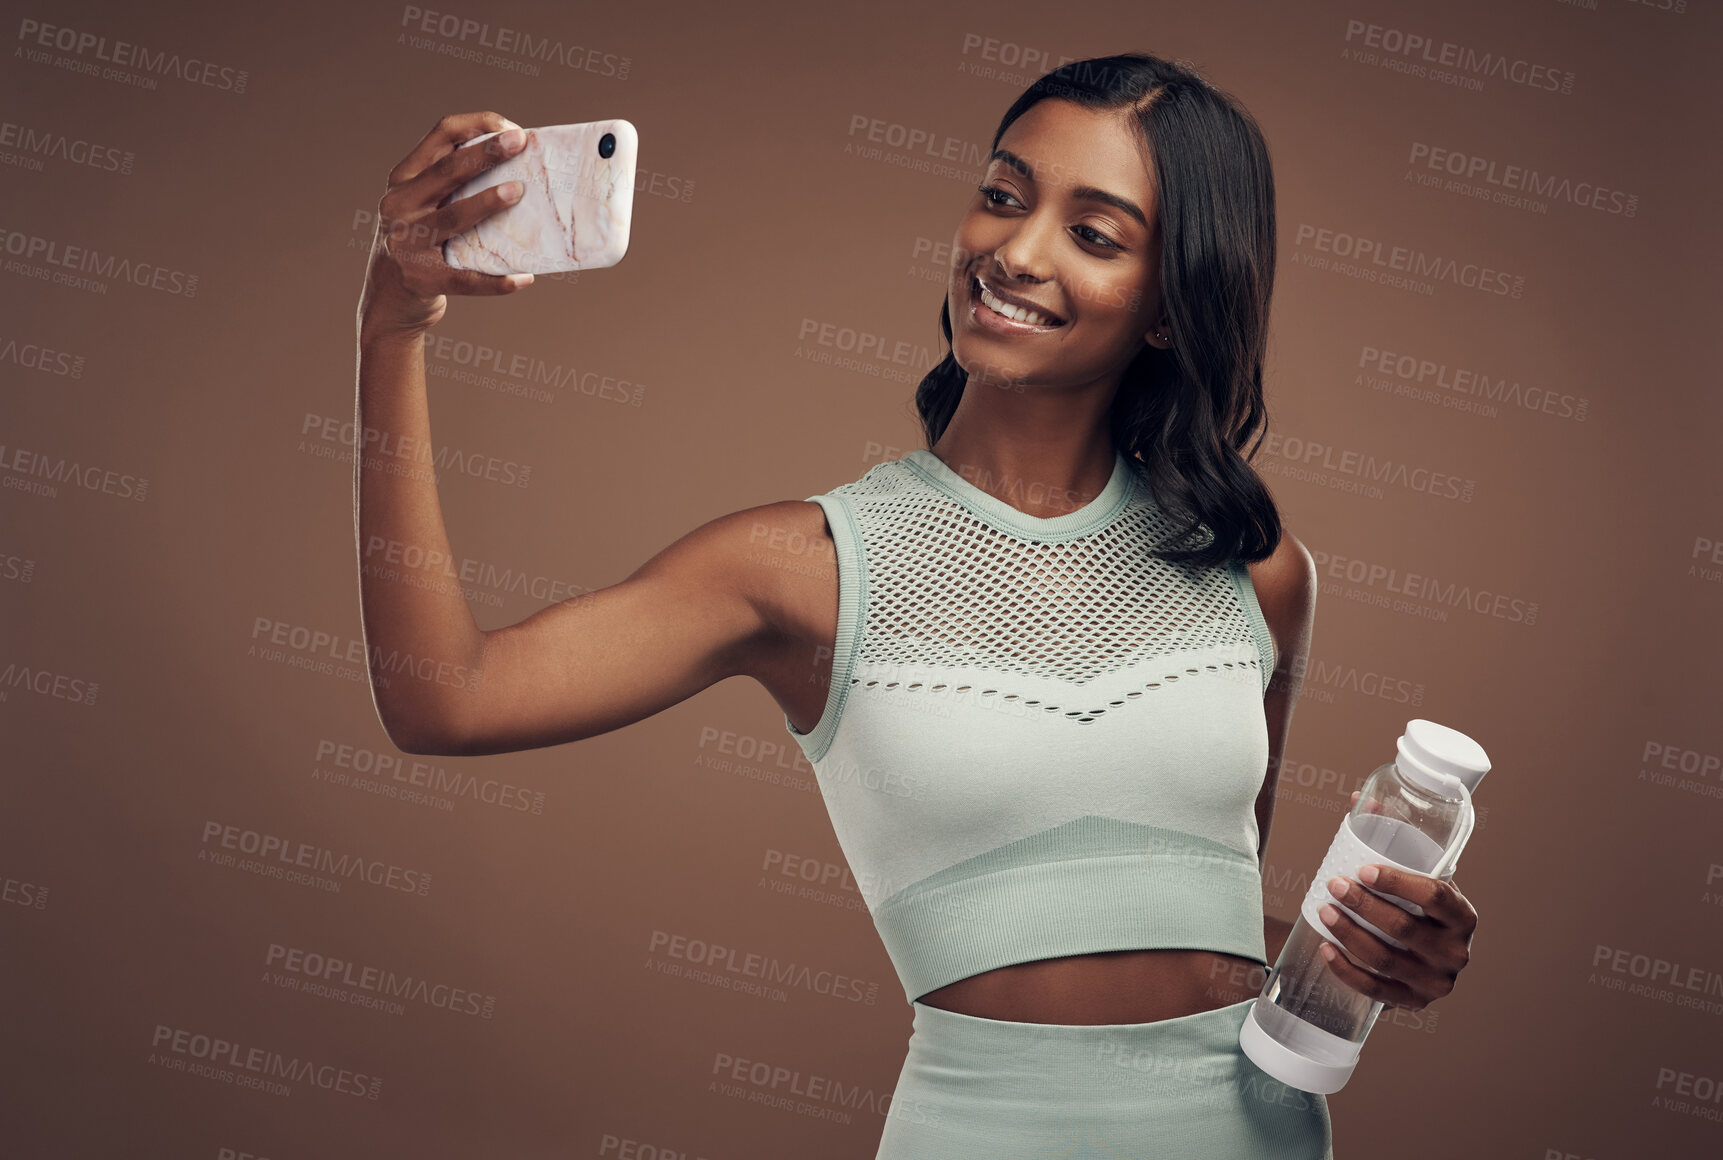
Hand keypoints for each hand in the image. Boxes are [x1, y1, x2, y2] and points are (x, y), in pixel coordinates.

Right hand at [358, 111, 533, 342]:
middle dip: (486, 153)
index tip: (512, 129)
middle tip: (521, 143)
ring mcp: (407, 243)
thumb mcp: (423, 206)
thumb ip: (453, 186)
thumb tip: (519, 167)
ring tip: (519, 192)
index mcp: (403, 180)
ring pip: (454, 217)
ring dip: (488, 202)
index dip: (477, 126)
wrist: (390, 299)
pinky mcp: (422, 280)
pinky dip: (497, 281)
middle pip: (448, 171)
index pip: (440, 136)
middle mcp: (399, 206)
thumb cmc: (421, 243)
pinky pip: (466, 279)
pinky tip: (524, 278)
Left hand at [1314, 789, 1478, 1009]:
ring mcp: (1436, 983)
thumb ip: (1393, 839)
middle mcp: (1456, 953)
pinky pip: (1376, 991)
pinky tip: (1325, 948)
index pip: (1436, 897)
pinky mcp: (1413, 1003)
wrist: (1426, 956)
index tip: (1363, 868)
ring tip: (1323, 910)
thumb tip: (1358, 798)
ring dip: (1349, 934)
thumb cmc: (1418, 907)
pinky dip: (1347, 970)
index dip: (1399, 883)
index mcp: (1463, 917)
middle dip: (1364, 906)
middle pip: (1405, 929)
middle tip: (1333, 885)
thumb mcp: (1417, 877)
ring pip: (1386, 960)